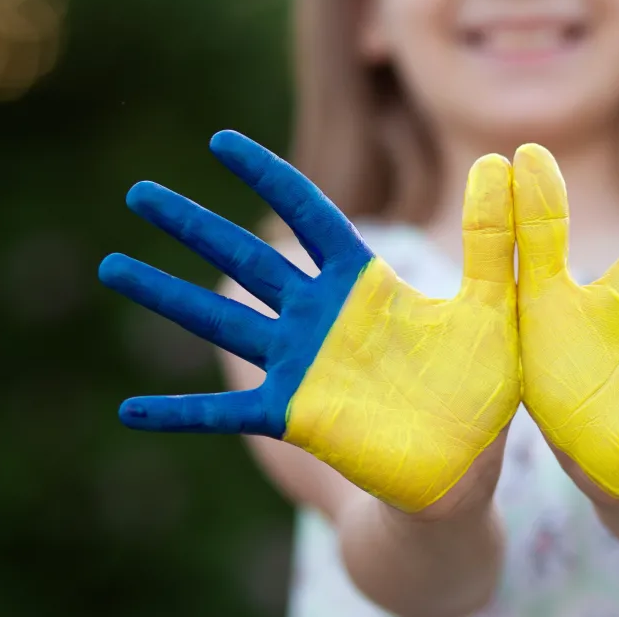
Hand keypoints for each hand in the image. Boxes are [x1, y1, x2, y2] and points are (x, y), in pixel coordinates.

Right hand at [99, 131, 520, 514]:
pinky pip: (224, 411)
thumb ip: (492, 242)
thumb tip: (505, 161)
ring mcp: (300, 365)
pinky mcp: (292, 415)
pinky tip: (129, 409)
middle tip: (138, 192)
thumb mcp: (491, 309)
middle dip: (193, 224)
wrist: (464, 478)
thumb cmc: (480, 394)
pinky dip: (178, 413)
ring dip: (165, 295)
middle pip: (247, 258)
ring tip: (113, 263)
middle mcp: (320, 317)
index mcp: (363, 284)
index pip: (307, 215)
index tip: (219, 141)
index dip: (266, 177)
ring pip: (222, 320)